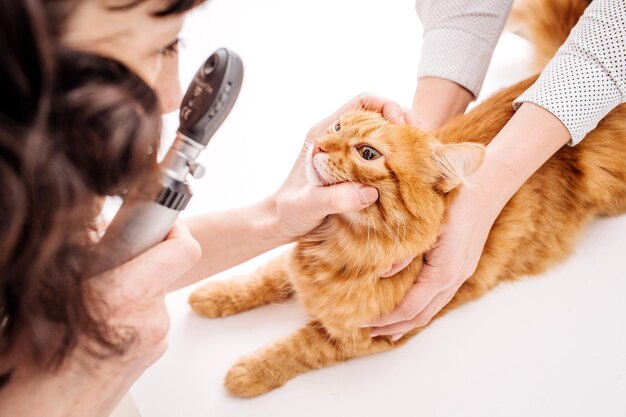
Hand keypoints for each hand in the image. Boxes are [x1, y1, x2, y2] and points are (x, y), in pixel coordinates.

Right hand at [7, 223, 201, 416]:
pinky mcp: (154, 353)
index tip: (159, 222)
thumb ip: (89, 250)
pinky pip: (147, 318)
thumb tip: (105, 220)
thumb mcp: (53, 288)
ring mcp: (155, 338)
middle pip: (165, 269)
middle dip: (141, 260)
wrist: (45, 413)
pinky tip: (99, 327)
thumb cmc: (36, 361)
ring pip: (152, 294)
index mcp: (127, 293)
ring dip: (130, 289)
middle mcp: (150, 317)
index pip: (182, 247)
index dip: (173, 229)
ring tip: (94, 305)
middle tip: (109, 265)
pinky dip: (129, 314)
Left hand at [271, 94, 415, 239]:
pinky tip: (404, 170)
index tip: (403, 125)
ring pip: (378, 133)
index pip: (361, 103)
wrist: (278, 223)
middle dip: (401, 121)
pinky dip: (392, 156)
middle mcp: (335, 137)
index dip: (386, 107)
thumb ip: (336, 198)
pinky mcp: (348, 167)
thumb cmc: (289, 212)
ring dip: (399, 139)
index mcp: (325, 134)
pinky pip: (376, 153)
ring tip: (419, 153)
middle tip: (421, 139)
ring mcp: (342, 151)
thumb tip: (369, 192)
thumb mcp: (311, 205)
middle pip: (375, 114)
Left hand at [368, 186, 495, 339]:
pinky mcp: (462, 266)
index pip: (409, 308)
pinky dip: (422, 307)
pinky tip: (412, 304)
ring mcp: (461, 274)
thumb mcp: (424, 226)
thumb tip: (379, 274)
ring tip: (388, 328)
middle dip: (395, 327)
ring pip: (432, 309)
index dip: (385, 319)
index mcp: (443, 273)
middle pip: (421, 315)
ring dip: (409, 321)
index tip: (364, 322)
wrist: (488, 186)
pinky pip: (440, 296)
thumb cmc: (453, 201)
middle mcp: (454, 279)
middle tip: (370, 333)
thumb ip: (404, 253)